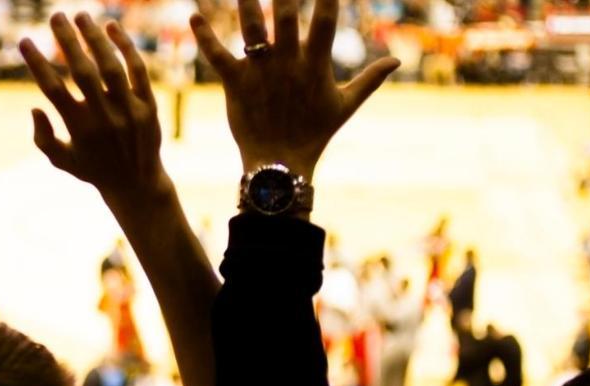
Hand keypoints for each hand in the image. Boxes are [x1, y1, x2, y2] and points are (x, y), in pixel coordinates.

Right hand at [23, 13, 168, 213]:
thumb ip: (43, 138)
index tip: (25, 40)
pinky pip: (138, 71)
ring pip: (111, 67)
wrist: (138, 184)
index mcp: (79, 129)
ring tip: (81, 16)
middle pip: (82, 72)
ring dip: (95, 38)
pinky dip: (127, 47)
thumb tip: (34, 107)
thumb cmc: (93, 169)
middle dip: (67, 41)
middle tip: (55, 15)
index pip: (53, 90)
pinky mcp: (149, 105)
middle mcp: (104, 118)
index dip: (37, 64)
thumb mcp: (62, 161)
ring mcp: (129, 111)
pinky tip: (113, 27)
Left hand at [190, 0, 397, 178]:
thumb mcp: (345, 106)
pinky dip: (204, 36)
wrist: (280, 165)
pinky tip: (193, 15)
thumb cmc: (314, 133)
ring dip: (245, 2)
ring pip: (250, 28)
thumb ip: (370, 79)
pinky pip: (218, 55)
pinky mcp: (236, 83)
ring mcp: (260, 72)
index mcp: (315, 65)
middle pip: (284, 15)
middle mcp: (287, 63)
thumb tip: (396, 60)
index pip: (325, 20)